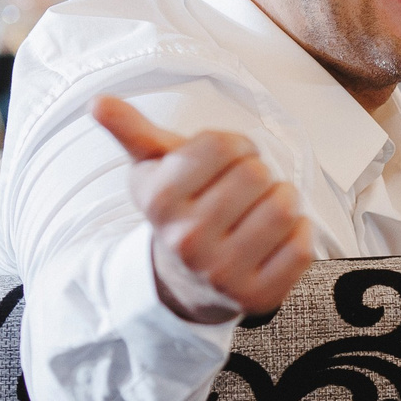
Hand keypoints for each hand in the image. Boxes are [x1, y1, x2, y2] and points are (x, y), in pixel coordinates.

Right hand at [93, 97, 312, 323]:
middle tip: (244, 191)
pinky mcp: (257, 296)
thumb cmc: (181, 210)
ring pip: (285, 208)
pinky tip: (276, 238)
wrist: (187, 280)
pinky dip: (298, 234)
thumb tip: (99, 103)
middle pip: (257, 173)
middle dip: (258, 174)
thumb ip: (133, 132)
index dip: (235, 146)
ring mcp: (222, 273)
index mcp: (159, 200)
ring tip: (260, 211)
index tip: (227, 161)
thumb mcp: (155, 169)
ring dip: (282, 200)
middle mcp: (186, 240)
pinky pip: (302, 246)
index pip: (223, 145)